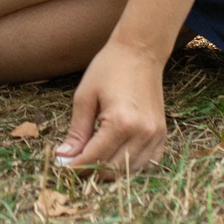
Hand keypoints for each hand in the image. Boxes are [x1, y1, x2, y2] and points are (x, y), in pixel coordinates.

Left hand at [56, 38, 169, 174]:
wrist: (140, 51)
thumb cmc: (108, 69)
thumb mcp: (85, 97)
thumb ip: (76, 132)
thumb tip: (63, 158)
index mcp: (121, 122)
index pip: (94, 158)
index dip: (75, 167)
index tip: (62, 167)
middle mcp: (142, 133)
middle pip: (112, 170)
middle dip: (90, 172)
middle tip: (74, 164)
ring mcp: (155, 135)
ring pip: (129, 172)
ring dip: (109, 172)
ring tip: (91, 161)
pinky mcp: (162, 134)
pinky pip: (147, 164)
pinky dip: (130, 167)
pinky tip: (115, 156)